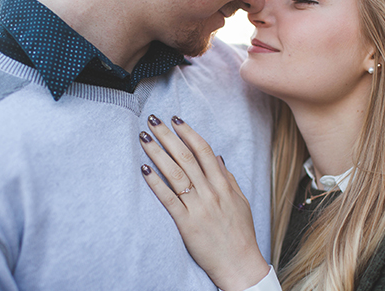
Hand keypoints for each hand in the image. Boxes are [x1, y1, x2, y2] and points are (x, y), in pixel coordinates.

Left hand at [139, 116, 268, 290]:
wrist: (240, 266)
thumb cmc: (240, 234)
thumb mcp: (240, 202)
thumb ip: (228, 178)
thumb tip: (218, 157)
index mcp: (224, 185)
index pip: (204, 151)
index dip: (188, 133)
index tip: (175, 119)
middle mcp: (211, 192)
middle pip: (186, 157)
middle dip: (167, 135)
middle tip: (152, 119)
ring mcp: (199, 207)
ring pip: (175, 173)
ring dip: (157, 152)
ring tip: (144, 137)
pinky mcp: (187, 223)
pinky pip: (168, 199)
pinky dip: (155, 182)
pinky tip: (143, 168)